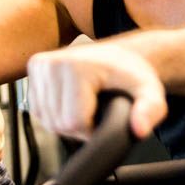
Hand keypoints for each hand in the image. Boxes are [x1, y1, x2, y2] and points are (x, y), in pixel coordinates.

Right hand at [25, 43, 168, 140]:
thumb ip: (151, 110)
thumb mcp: (149, 91)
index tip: (105, 115)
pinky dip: (55, 114)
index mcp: (74, 67)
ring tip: (85, 106)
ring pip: (46, 120)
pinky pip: (38, 111)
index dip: (92, 129)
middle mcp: (51, 64)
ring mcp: (39, 66)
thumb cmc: (130, 73)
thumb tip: (139, 130)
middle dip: (79, 127)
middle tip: (96, 111)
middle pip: (58, 123)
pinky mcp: (33, 70)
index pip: (74, 122)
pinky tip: (70, 102)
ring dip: (66, 122)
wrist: (116, 54)